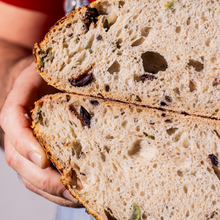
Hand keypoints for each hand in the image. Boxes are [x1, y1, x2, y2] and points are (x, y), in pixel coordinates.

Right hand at [0, 62, 82, 207]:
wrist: (37, 83)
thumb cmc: (47, 76)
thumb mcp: (53, 71)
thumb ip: (63, 79)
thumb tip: (99, 93)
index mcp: (19, 104)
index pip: (13, 122)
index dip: (26, 143)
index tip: (45, 160)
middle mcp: (17, 130)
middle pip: (19, 159)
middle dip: (45, 178)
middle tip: (72, 189)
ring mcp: (25, 147)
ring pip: (29, 175)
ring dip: (52, 191)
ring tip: (79, 198)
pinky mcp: (35, 157)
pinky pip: (39, 178)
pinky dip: (55, 192)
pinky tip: (76, 195)